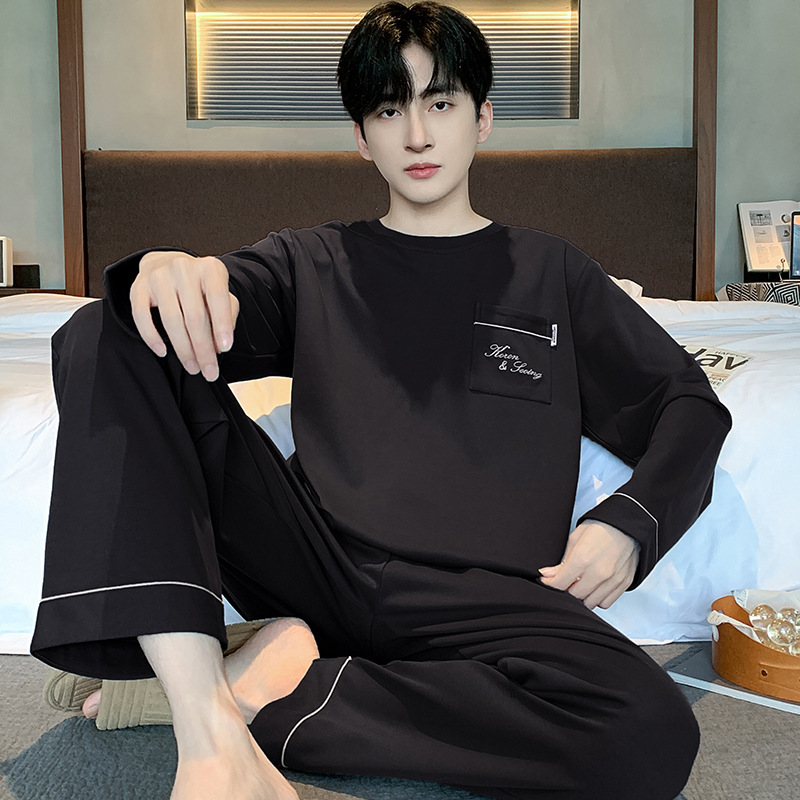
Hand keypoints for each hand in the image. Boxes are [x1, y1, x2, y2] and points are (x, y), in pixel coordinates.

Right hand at [130, 252, 238, 381]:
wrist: (166, 265)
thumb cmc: (199, 287)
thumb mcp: (221, 294)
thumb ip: (227, 316)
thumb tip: (219, 345)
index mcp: (210, 269)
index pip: (218, 298)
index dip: (222, 325)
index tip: (226, 349)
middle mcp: (184, 269)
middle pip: (194, 316)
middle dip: (203, 348)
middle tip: (209, 371)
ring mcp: (159, 276)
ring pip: (171, 320)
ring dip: (183, 349)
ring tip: (192, 366)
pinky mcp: (138, 287)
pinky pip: (142, 316)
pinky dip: (152, 337)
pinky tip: (162, 351)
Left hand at [538, 520, 639, 609]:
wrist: (626, 524)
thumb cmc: (600, 527)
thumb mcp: (575, 539)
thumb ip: (561, 562)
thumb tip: (548, 574)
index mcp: (583, 558)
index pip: (560, 584)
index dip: (550, 583)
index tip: (548, 580)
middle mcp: (598, 572)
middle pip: (574, 596)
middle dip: (566, 589)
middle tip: (566, 580)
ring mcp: (613, 580)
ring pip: (590, 603)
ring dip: (582, 596)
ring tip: (580, 583)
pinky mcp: (623, 583)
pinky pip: (606, 603)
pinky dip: (597, 599)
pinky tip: (594, 587)